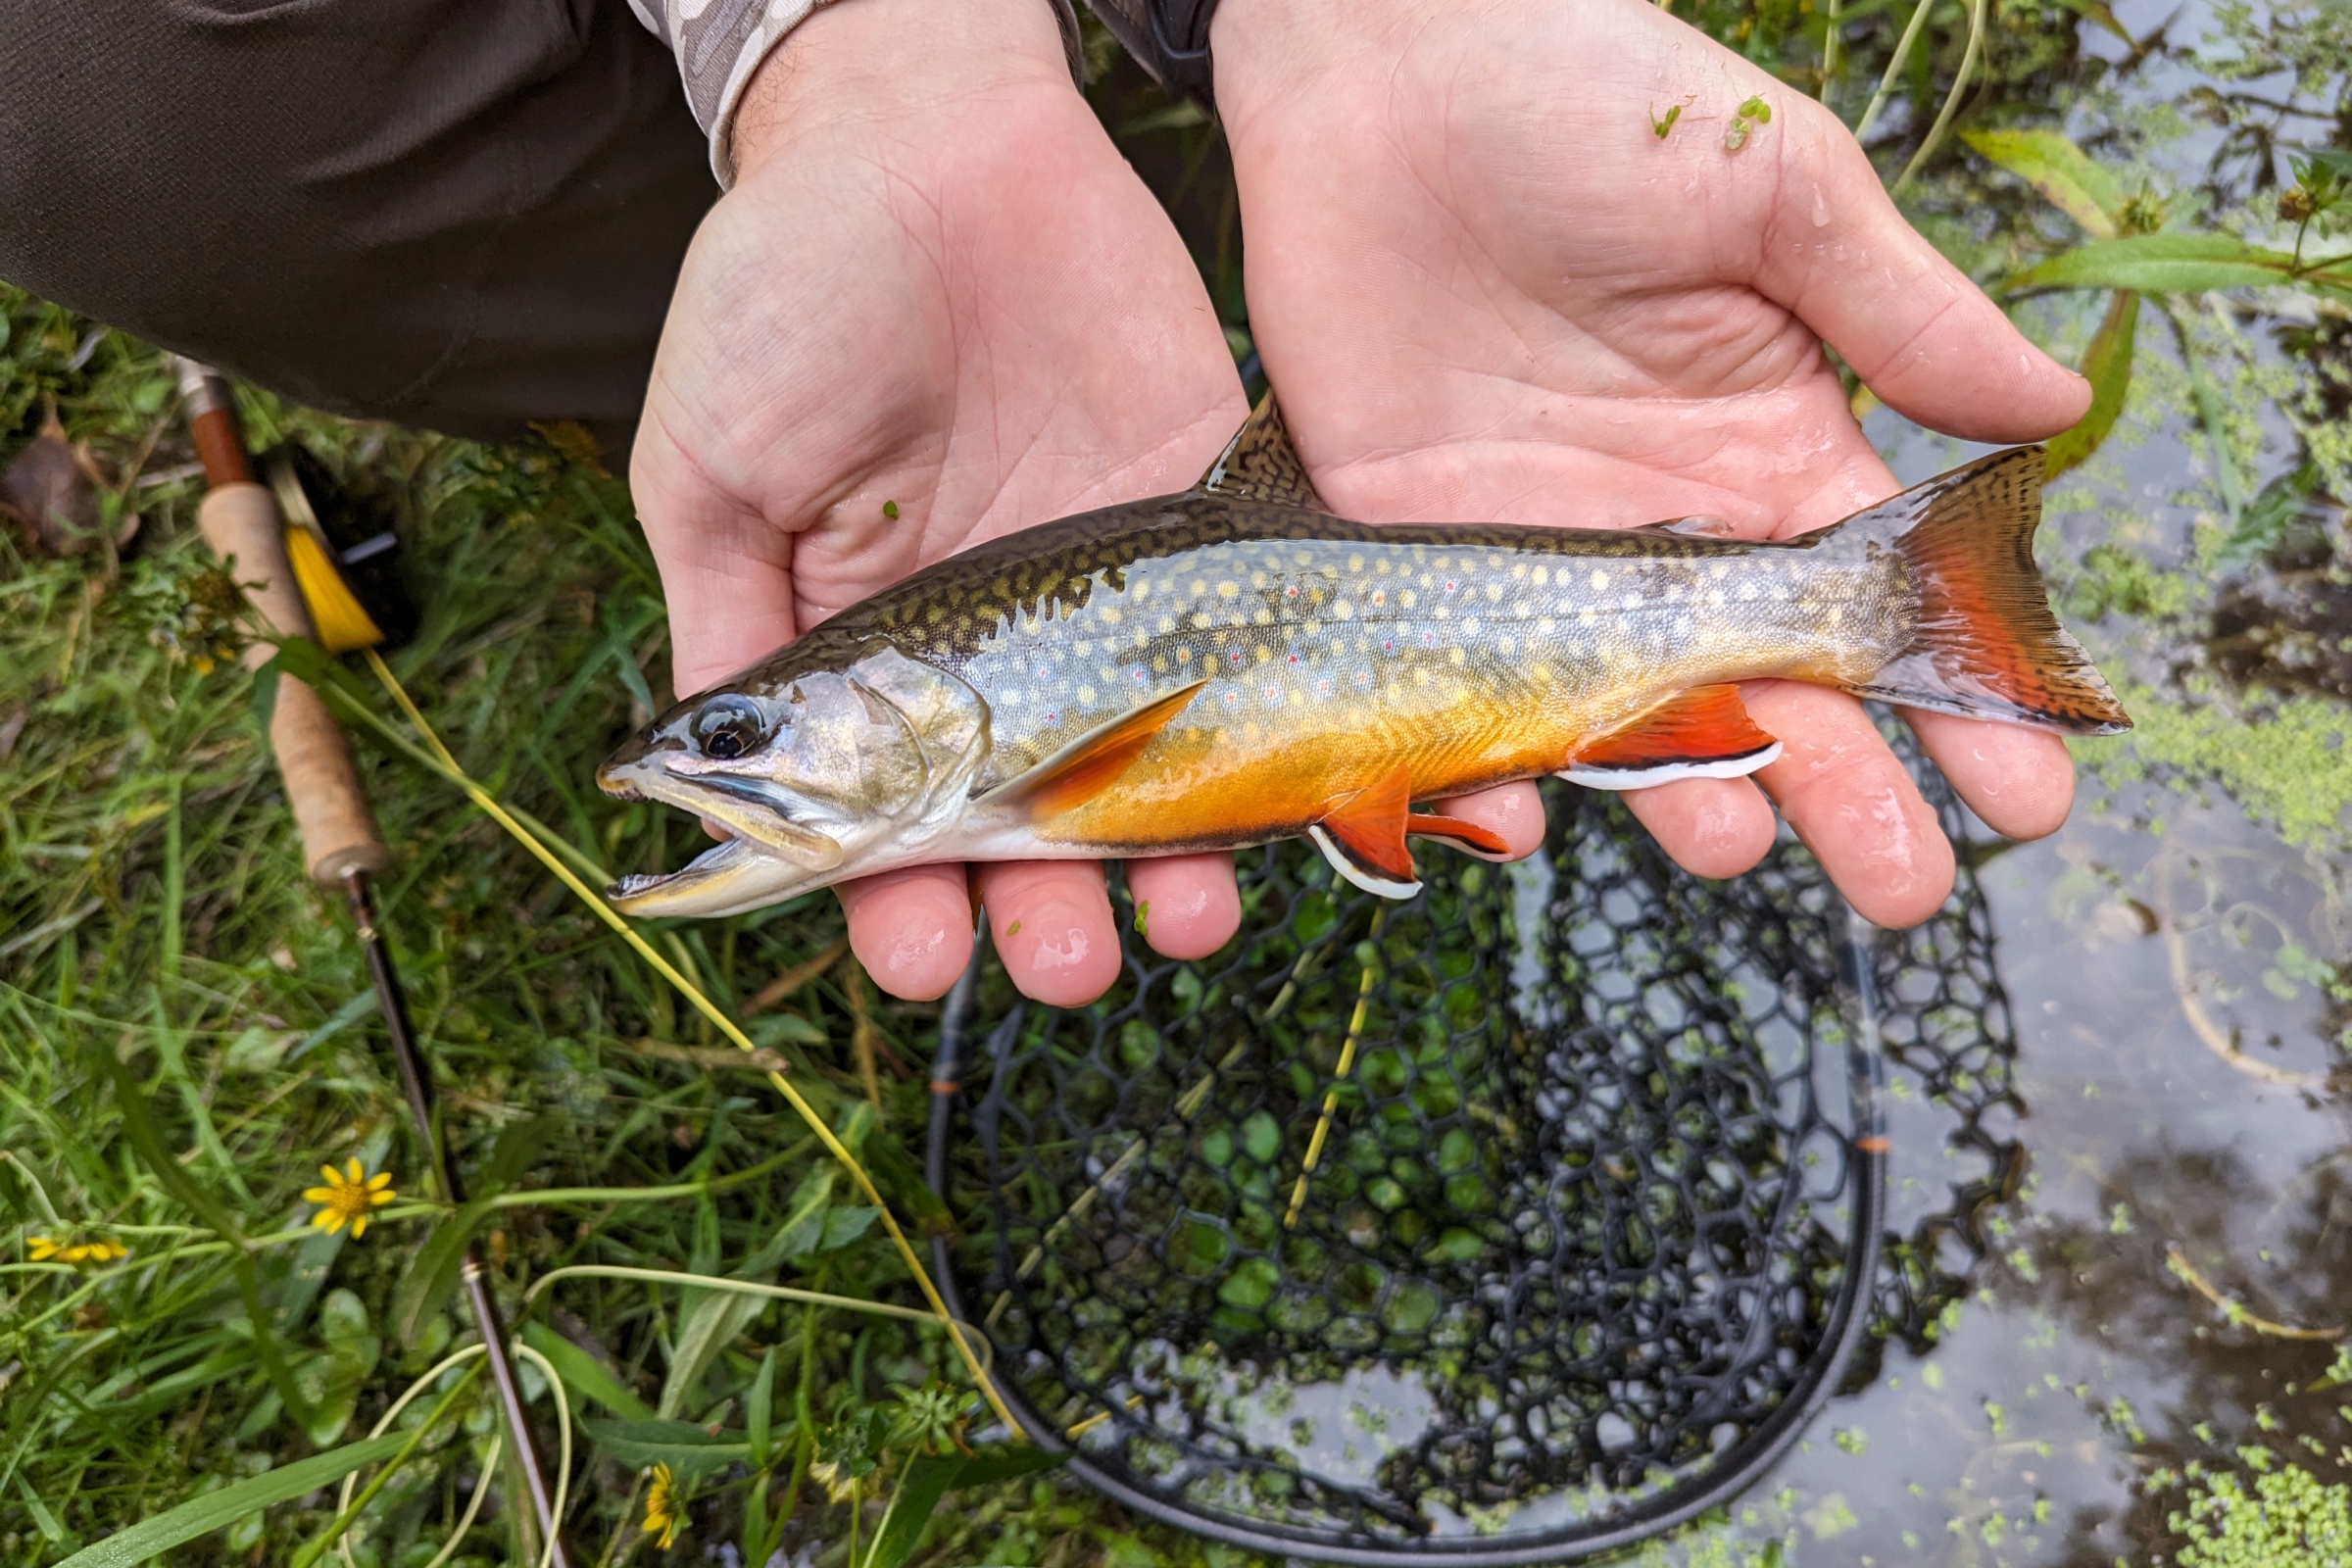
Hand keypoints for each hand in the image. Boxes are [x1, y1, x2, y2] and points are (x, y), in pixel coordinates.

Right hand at [628, 0, 1246, 1002]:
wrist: (929, 131)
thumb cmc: (790, 289)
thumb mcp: (709, 464)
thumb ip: (723, 623)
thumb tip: (680, 787)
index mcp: (869, 650)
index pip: (887, 816)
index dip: (897, 896)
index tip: (921, 957)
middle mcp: (995, 648)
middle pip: (1028, 821)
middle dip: (1043, 912)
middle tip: (1063, 969)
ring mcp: (1105, 595)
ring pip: (1145, 768)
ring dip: (1163, 861)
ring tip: (1182, 922)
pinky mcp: (1201, 522)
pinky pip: (1244, 654)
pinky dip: (1267, 742)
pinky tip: (1280, 813)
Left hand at [1208, 0, 2093, 927]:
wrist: (1381, 65)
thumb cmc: (1588, 95)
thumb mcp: (1773, 190)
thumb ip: (1899, 315)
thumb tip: (2061, 413)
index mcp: (1765, 445)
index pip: (1870, 603)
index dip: (1952, 694)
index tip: (2030, 791)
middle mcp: (1657, 527)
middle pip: (1761, 689)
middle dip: (1843, 790)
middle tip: (1906, 890)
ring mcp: (1531, 556)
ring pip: (1616, 714)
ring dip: (1681, 789)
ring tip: (1740, 852)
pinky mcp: (1406, 559)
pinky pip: (1453, 687)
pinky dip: (1483, 760)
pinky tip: (1521, 811)